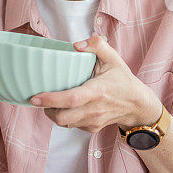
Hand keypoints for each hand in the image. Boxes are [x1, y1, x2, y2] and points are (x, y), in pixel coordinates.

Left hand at [30, 35, 161, 132]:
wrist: (138, 105)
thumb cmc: (123, 80)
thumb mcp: (113, 58)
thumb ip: (97, 45)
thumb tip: (76, 44)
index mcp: (97, 91)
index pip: (70, 99)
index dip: (50, 99)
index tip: (34, 98)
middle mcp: (94, 109)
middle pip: (62, 117)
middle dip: (46, 110)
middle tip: (40, 99)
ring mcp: (93, 121)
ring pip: (65, 123)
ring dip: (54, 114)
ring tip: (52, 101)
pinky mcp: (92, 128)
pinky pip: (72, 125)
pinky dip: (65, 118)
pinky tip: (67, 107)